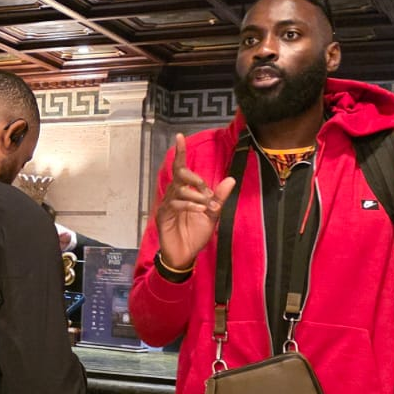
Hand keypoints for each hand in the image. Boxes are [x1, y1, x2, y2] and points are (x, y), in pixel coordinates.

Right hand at [155, 134, 235, 272]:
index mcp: (184, 192)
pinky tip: (200, 210)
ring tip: (206, 206)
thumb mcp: (212, 215)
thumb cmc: (195, 235)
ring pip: (180, 190)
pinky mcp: (163, 216)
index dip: (180, 153)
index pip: (181, 169)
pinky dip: (189, 205)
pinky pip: (175, 204)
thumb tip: (231, 179)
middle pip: (179, 175)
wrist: (185, 256)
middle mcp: (173, 195)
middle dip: (194, 178)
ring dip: (196, 196)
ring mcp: (167, 205)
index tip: (180, 137)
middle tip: (207, 189)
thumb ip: (219, 197)